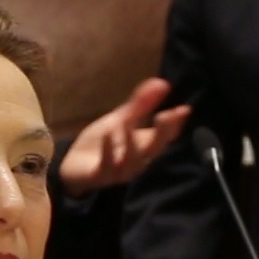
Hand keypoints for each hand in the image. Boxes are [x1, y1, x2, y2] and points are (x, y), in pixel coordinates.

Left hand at [55, 76, 190, 195]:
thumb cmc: (102, 144)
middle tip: (166, 116)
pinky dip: (109, 151)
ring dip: (131, 143)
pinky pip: (107, 166)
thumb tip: (162, 83)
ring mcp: (119, 170)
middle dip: (162, 134)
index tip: (184, 109)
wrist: (74, 166)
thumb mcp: (122, 119)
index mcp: (144, 146)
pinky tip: (109, 135)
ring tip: (128, 122)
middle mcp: (137, 161)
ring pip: (132, 161)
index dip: (175, 124)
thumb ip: (141, 104)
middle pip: (154, 149)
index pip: (165, 137)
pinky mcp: (100, 175)